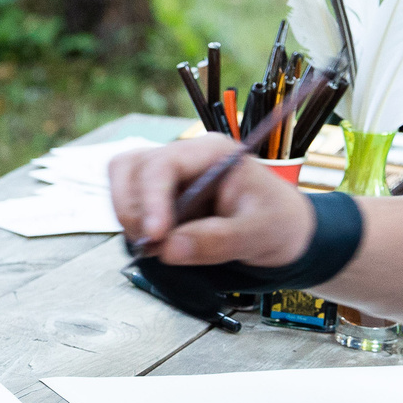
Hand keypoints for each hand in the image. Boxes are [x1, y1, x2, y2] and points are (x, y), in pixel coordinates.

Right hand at [108, 136, 315, 268]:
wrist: (280, 233)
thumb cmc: (277, 223)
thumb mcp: (259, 234)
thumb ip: (217, 241)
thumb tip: (169, 249)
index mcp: (212, 152)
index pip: (164, 164)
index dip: (151, 198)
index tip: (155, 235)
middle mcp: (184, 156)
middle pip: (132, 167)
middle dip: (134, 209)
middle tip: (152, 246)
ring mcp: (168, 175)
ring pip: (122, 179)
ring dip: (127, 214)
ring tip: (153, 245)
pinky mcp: (158, 195)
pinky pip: (127, 200)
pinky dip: (131, 223)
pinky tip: (156, 243)